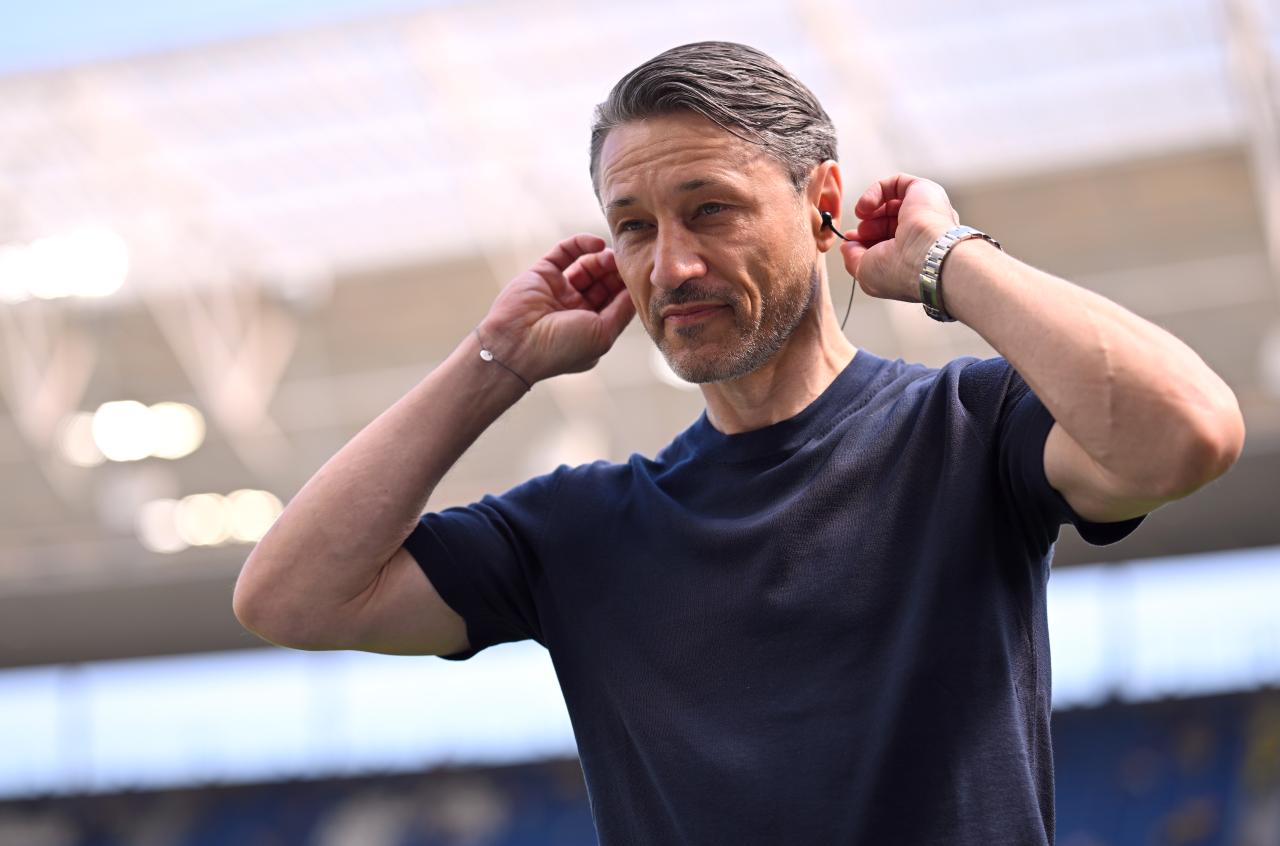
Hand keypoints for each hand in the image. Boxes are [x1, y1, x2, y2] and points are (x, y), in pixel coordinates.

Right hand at [478, 233, 635, 383]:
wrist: (516, 344)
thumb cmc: (561, 348)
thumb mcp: (603, 334)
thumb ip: (622, 310)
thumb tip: (636, 290)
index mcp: (590, 328)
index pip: (616, 303)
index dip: (627, 289)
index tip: (640, 276)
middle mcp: (575, 310)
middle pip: (604, 283)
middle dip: (616, 272)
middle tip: (626, 262)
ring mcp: (558, 290)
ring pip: (587, 266)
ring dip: (602, 259)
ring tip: (610, 256)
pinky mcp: (542, 272)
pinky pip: (566, 252)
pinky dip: (582, 244)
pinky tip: (597, 245)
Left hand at [838, 173, 958, 302]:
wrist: (926, 257)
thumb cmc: (900, 271)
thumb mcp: (865, 272)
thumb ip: (852, 257)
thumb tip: (847, 245)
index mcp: (914, 255)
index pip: (888, 242)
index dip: (866, 239)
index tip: (850, 240)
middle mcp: (923, 234)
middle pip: (889, 223)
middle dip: (868, 226)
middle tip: (858, 232)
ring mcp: (925, 212)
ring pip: (893, 202)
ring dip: (870, 209)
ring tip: (862, 216)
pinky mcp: (924, 191)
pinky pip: (896, 183)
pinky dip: (875, 191)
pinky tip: (866, 206)